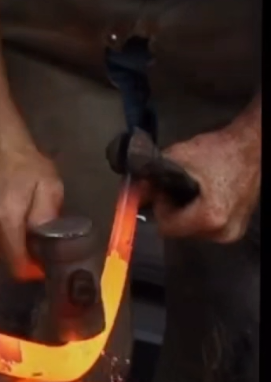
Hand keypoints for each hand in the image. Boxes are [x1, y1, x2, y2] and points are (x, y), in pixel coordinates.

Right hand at [0, 137, 64, 278]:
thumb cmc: (27, 166)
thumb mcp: (49, 186)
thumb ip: (47, 216)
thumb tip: (46, 244)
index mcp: (6, 222)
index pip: (18, 266)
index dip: (36, 269)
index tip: (50, 260)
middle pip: (10, 265)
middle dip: (29, 261)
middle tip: (45, 245)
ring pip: (1, 260)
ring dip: (18, 254)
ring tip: (32, 236)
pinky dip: (7, 248)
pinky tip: (17, 232)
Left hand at [150, 107, 260, 242]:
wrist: (250, 147)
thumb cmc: (219, 151)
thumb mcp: (179, 157)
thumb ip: (151, 175)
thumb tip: (131, 190)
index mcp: (210, 217)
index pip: (166, 227)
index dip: (160, 206)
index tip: (163, 189)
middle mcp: (222, 232)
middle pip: (178, 231)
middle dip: (171, 210)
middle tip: (175, 188)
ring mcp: (231, 233)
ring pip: (190, 231)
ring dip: (184, 213)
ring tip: (191, 191)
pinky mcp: (236, 229)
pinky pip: (204, 228)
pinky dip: (197, 215)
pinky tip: (202, 197)